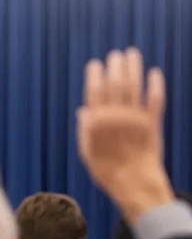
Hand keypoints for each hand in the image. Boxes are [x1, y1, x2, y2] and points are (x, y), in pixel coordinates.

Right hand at [77, 48, 173, 221]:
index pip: (94, 92)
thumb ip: (85, 130)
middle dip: (115, 66)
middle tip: (116, 55)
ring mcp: (135, 119)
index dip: (95, 75)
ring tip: (132, 54)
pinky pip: (155, 100)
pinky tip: (154, 73)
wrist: (133, 183)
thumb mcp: (87, 152)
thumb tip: (83, 110)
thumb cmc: (107, 171)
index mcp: (97, 123)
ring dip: (133, 68)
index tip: (95, 64)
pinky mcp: (153, 123)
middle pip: (115, 84)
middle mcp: (115, 117)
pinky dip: (155, 85)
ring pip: (134, 87)